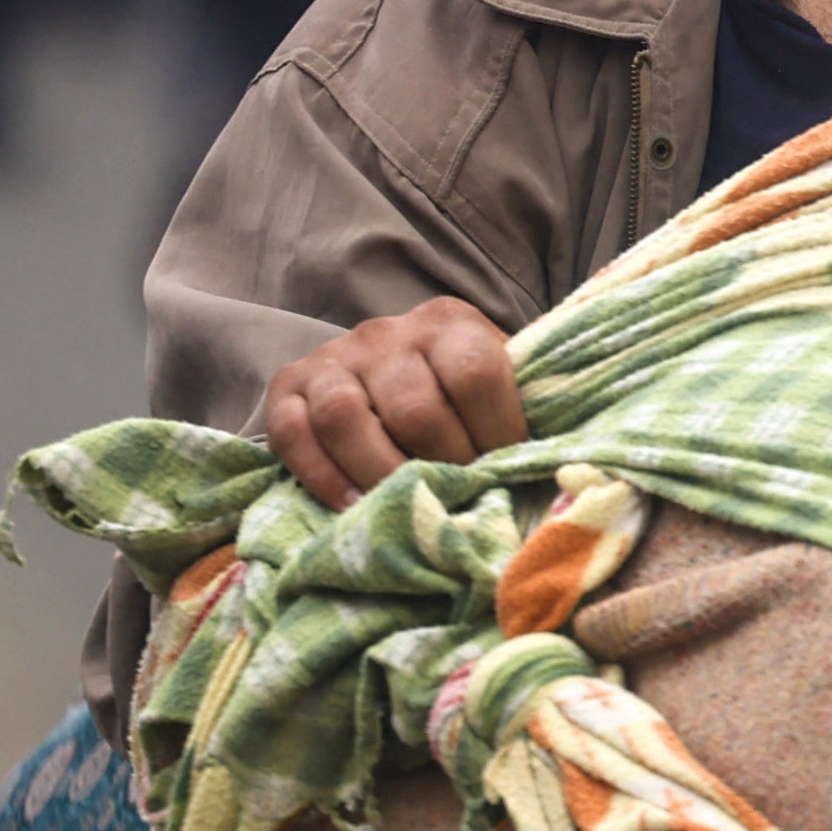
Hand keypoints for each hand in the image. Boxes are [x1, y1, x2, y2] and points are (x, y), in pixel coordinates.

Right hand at [259, 299, 525, 508]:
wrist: (390, 363)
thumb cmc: (460, 387)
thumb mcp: (499, 379)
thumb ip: (522, 407)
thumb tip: (545, 468)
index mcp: (449, 324)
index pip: (476, 373)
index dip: (495, 430)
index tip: (505, 467)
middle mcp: (386, 333)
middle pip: (413, 407)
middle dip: (441, 463)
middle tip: (457, 494)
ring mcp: (332, 357)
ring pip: (346, 417)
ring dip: (380, 473)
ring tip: (404, 506)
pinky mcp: (286, 385)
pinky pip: (293, 432)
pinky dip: (322, 475)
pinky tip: (352, 505)